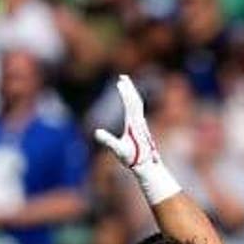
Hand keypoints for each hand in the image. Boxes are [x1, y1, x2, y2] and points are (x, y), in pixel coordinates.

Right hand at [93, 75, 180, 204]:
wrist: (147, 166)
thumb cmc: (132, 159)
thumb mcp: (118, 150)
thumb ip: (108, 140)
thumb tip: (97, 133)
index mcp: (133, 124)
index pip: (129, 103)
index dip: (124, 92)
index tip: (119, 82)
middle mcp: (139, 122)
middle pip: (135, 100)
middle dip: (129, 87)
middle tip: (123, 76)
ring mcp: (141, 124)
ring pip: (138, 104)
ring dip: (132, 93)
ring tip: (126, 85)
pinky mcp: (141, 128)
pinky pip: (138, 111)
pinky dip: (134, 102)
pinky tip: (133, 103)